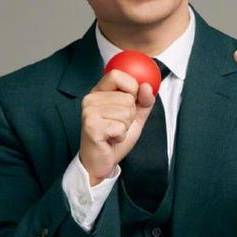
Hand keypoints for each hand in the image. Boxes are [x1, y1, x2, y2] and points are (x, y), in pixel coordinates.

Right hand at [79, 70, 155, 185]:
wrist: (101, 161)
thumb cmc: (114, 137)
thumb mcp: (134, 116)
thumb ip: (144, 101)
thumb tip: (147, 87)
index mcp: (99, 92)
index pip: (117, 75)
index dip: (131, 86)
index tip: (131, 100)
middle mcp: (91, 99)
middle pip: (127, 97)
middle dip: (130, 115)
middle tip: (118, 124)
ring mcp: (89, 112)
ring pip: (126, 112)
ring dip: (125, 127)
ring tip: (114, 132)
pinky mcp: (91, 126)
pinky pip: (120, 127)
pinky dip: (121, 135)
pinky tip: (111, 139)